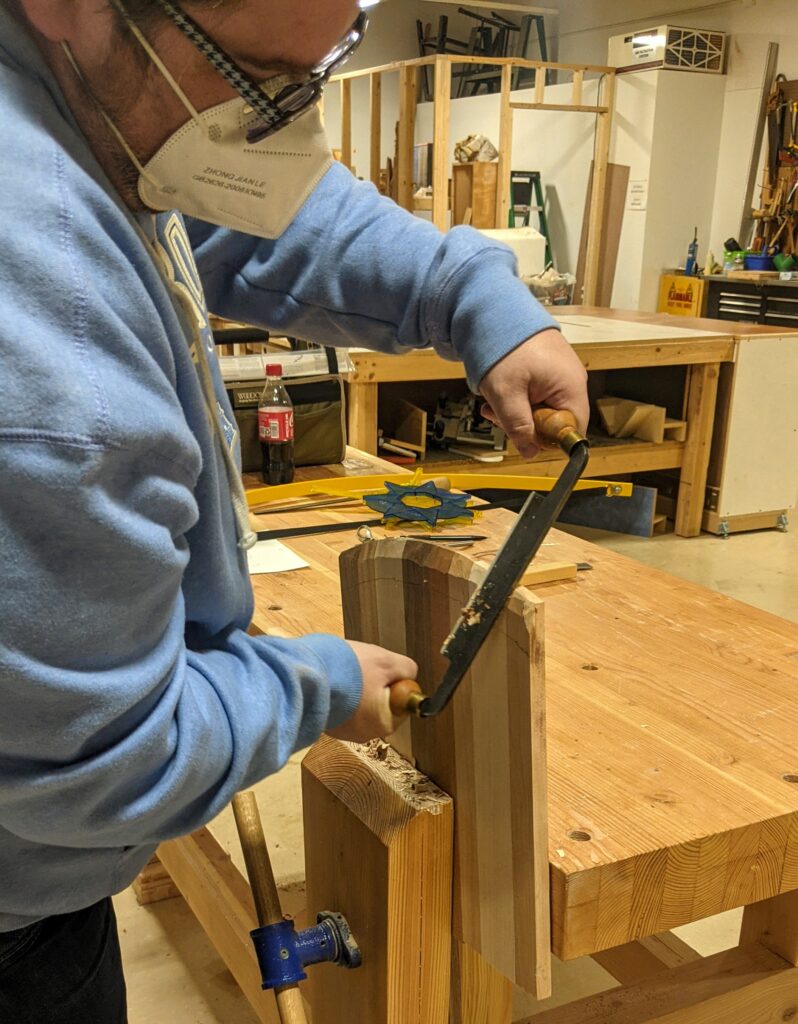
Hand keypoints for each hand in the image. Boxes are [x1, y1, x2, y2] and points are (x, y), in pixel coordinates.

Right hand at [326, 641, 418, 742]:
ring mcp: (342, 731)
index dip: (394, 683)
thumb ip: (407, 669)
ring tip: (344, 673)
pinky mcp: (325, 723)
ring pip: (359, 704)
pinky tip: (332, 681)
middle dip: (373, 684)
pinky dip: (339, 693)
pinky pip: (341, 706)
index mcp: (383, 723)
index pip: (400, 703)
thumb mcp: (386, 661)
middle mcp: (364, 734)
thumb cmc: (349, 671)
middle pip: (379, 704)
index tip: (382, 671)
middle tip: (362, 669)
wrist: (304, 676)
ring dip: (355, 688)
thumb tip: (410, 674)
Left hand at [479, 329, 588, 458]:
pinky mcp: (548, 369)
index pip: (572, 431)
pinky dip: (516, 398)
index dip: (547, 440)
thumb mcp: (506, 394)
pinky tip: (500, 392)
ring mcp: (560, 374)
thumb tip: (530, 452)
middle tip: (499, 416)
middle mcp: (572, 381)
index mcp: (571, 387)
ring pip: (542, 410)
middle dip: (525, 425)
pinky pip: (537, 395)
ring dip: (516, 412)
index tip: (523, 435)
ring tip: (494, 402)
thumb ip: (518, 426)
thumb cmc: (504, 347)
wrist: (494, 310)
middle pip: (556, 422)